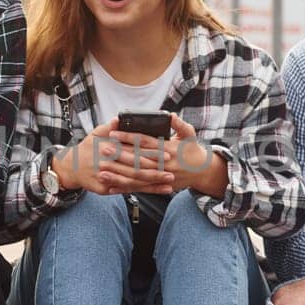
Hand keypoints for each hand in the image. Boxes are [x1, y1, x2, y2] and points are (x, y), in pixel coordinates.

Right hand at [53, 119, 172, 195]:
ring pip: (133, 180)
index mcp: (108, 147)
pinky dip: (144, 191)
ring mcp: (106, 177)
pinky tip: (158, 190)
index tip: (165, 150)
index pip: (133, 148)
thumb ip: (109, 127)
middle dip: (154, 168)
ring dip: (153, 182)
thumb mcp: (96, 134)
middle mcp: (108, 162)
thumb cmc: (87, 148)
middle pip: (135, 166)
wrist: (71, 168)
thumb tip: (119, 118)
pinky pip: (127, 190)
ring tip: (169, 182)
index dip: (150, 150)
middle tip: (172, 168)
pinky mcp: (105, 189)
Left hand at [106, 114, 226, 196]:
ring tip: (102, 172)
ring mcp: (159, 177)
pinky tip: (110, 187)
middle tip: (103, 150)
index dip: (129, 138)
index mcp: (168, 149)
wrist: (202, 172)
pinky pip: (139, 188)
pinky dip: (124, 189)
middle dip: (119, 156)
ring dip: (118, 175)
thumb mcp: (189, 135)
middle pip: (137, 160)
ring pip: (136, 177)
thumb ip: (179, 125)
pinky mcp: (157, 186)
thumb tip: (171, 115)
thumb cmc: (193, 150)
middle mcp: (162, 164)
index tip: (114, 134)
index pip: (145, 142)